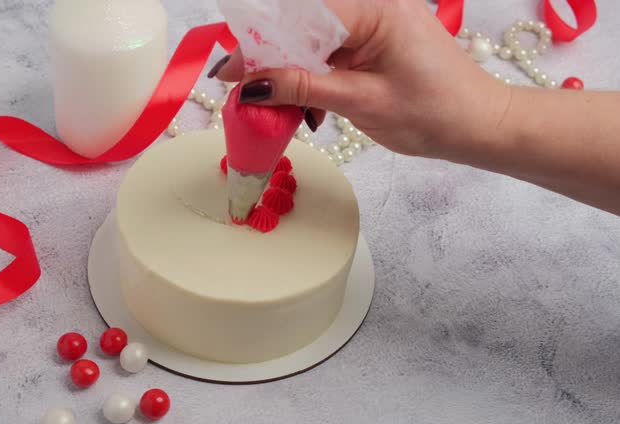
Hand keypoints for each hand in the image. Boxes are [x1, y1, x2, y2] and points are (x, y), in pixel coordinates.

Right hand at [210, 0, 510, 158]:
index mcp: (375, 10)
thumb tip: (250, 85)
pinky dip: (314, 80)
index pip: (301, 18)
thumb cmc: (434, 113)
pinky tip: (310, 108)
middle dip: (272, 62)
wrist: (480, 126)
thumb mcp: (361, 102)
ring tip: (284, 111)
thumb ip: (302, 88)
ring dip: (293, 76)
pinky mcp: (377, 41)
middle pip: (302, 27)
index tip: (229, 74)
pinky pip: (331, 54)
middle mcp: (374, 6)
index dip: (260, 45)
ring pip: (313, 43)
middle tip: (249, 96)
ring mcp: (376, 23)